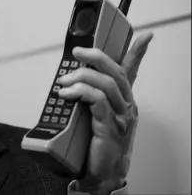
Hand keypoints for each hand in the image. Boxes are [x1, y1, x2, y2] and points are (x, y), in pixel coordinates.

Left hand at [58, 32, 153, 194]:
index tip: (145, 36)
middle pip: (117, 72)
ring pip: (107, 84)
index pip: (132, 72)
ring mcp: (120, 116)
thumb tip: (72, 82)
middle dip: (97, 56)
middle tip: (78, 52)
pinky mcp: (110, 126)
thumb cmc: (98, 145)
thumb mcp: (95, 116)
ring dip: (82, 77)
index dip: (138, 53)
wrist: (101, 174)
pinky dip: (81, 92)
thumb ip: (90, 99)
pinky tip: (67, 94)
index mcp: (123, 101)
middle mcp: (126, 106)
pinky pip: (98, 101)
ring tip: (64, 81)